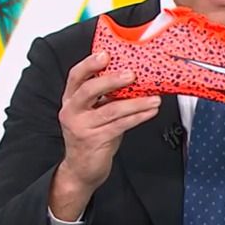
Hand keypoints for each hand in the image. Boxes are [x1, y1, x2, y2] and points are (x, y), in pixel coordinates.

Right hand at [50, 51, 159, 219]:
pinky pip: (120, 126)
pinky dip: (137, 117)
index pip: (76, 76)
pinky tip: (149, 112)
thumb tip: (134, 79)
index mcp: (71, 99)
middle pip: (89, 89)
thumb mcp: (94, 112)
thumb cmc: (92, 136)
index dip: (89, 64)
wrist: (82, 169)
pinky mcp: (94, 140)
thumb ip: (106, 97)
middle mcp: (72, 111)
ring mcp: (81, 127)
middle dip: (112, 80)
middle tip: (132, 74)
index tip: (105, 54)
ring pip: (111, 110)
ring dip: (136, 102)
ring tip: (154, 99)